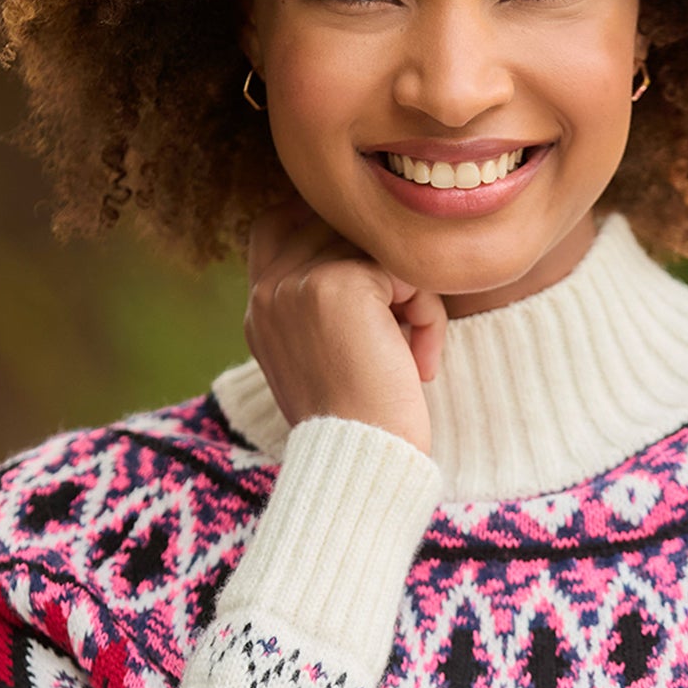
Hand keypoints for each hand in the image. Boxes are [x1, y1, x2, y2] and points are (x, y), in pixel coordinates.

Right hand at [245, 203, 446, 456]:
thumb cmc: (361, 421)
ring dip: (412, 297)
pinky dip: (428, 314)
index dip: (336, 237)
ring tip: (412, 352)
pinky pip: (404, 271)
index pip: (281, 223)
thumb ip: (326, 301)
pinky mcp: (335, 285)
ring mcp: (296, 283)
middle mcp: (268, 290)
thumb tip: (373, 249)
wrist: (362, 465)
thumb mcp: (327, 355)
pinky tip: (420, 364)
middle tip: (405, 335)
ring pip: (377, 248)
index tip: (380, 287)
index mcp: (260, 307)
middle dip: (386, 274)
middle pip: (341, 229)